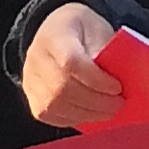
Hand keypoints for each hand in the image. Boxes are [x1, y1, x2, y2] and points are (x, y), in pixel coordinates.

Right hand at [21, 3, 121, 127]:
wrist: (57, 32)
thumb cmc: (83, 31)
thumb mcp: (99, 29)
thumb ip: (106, 51)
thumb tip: (115, 78)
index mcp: (54, 35)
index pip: (70, 63)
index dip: (95, 80)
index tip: (117, 87)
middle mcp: (35, 58)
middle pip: (61, 89)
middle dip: (95, 101)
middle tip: (118, 103)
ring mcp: (29, 80)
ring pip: (54, 106)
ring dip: (87, 113)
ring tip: (109, 110)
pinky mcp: (31, 98)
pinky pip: (49, 115)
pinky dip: (73, 119)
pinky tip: (91, 114)